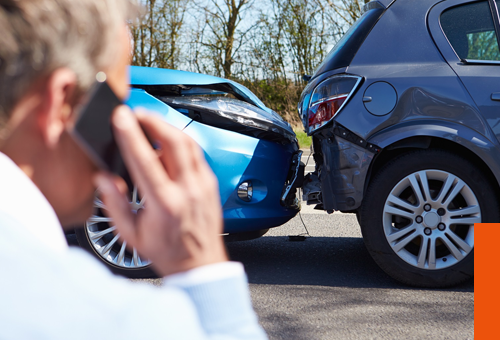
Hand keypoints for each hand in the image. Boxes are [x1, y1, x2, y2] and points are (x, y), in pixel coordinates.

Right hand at [95, 106, 227, 276]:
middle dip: (153, 120)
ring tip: (150, 122)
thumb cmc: (166, 251)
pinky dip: (180, 142)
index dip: (131, 134)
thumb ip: (114, 204)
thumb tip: (103, 177)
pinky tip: (168, 142)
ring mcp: (203, 184)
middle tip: (136, 113)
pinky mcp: (211, 183)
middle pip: (173, 141)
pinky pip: (196, 153)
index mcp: (164, 203)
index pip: (145, 159)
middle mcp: (187, 190)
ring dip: (167, 127)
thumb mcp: (131, 234)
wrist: (200, 263)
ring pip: (188, 143)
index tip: (121, 117)